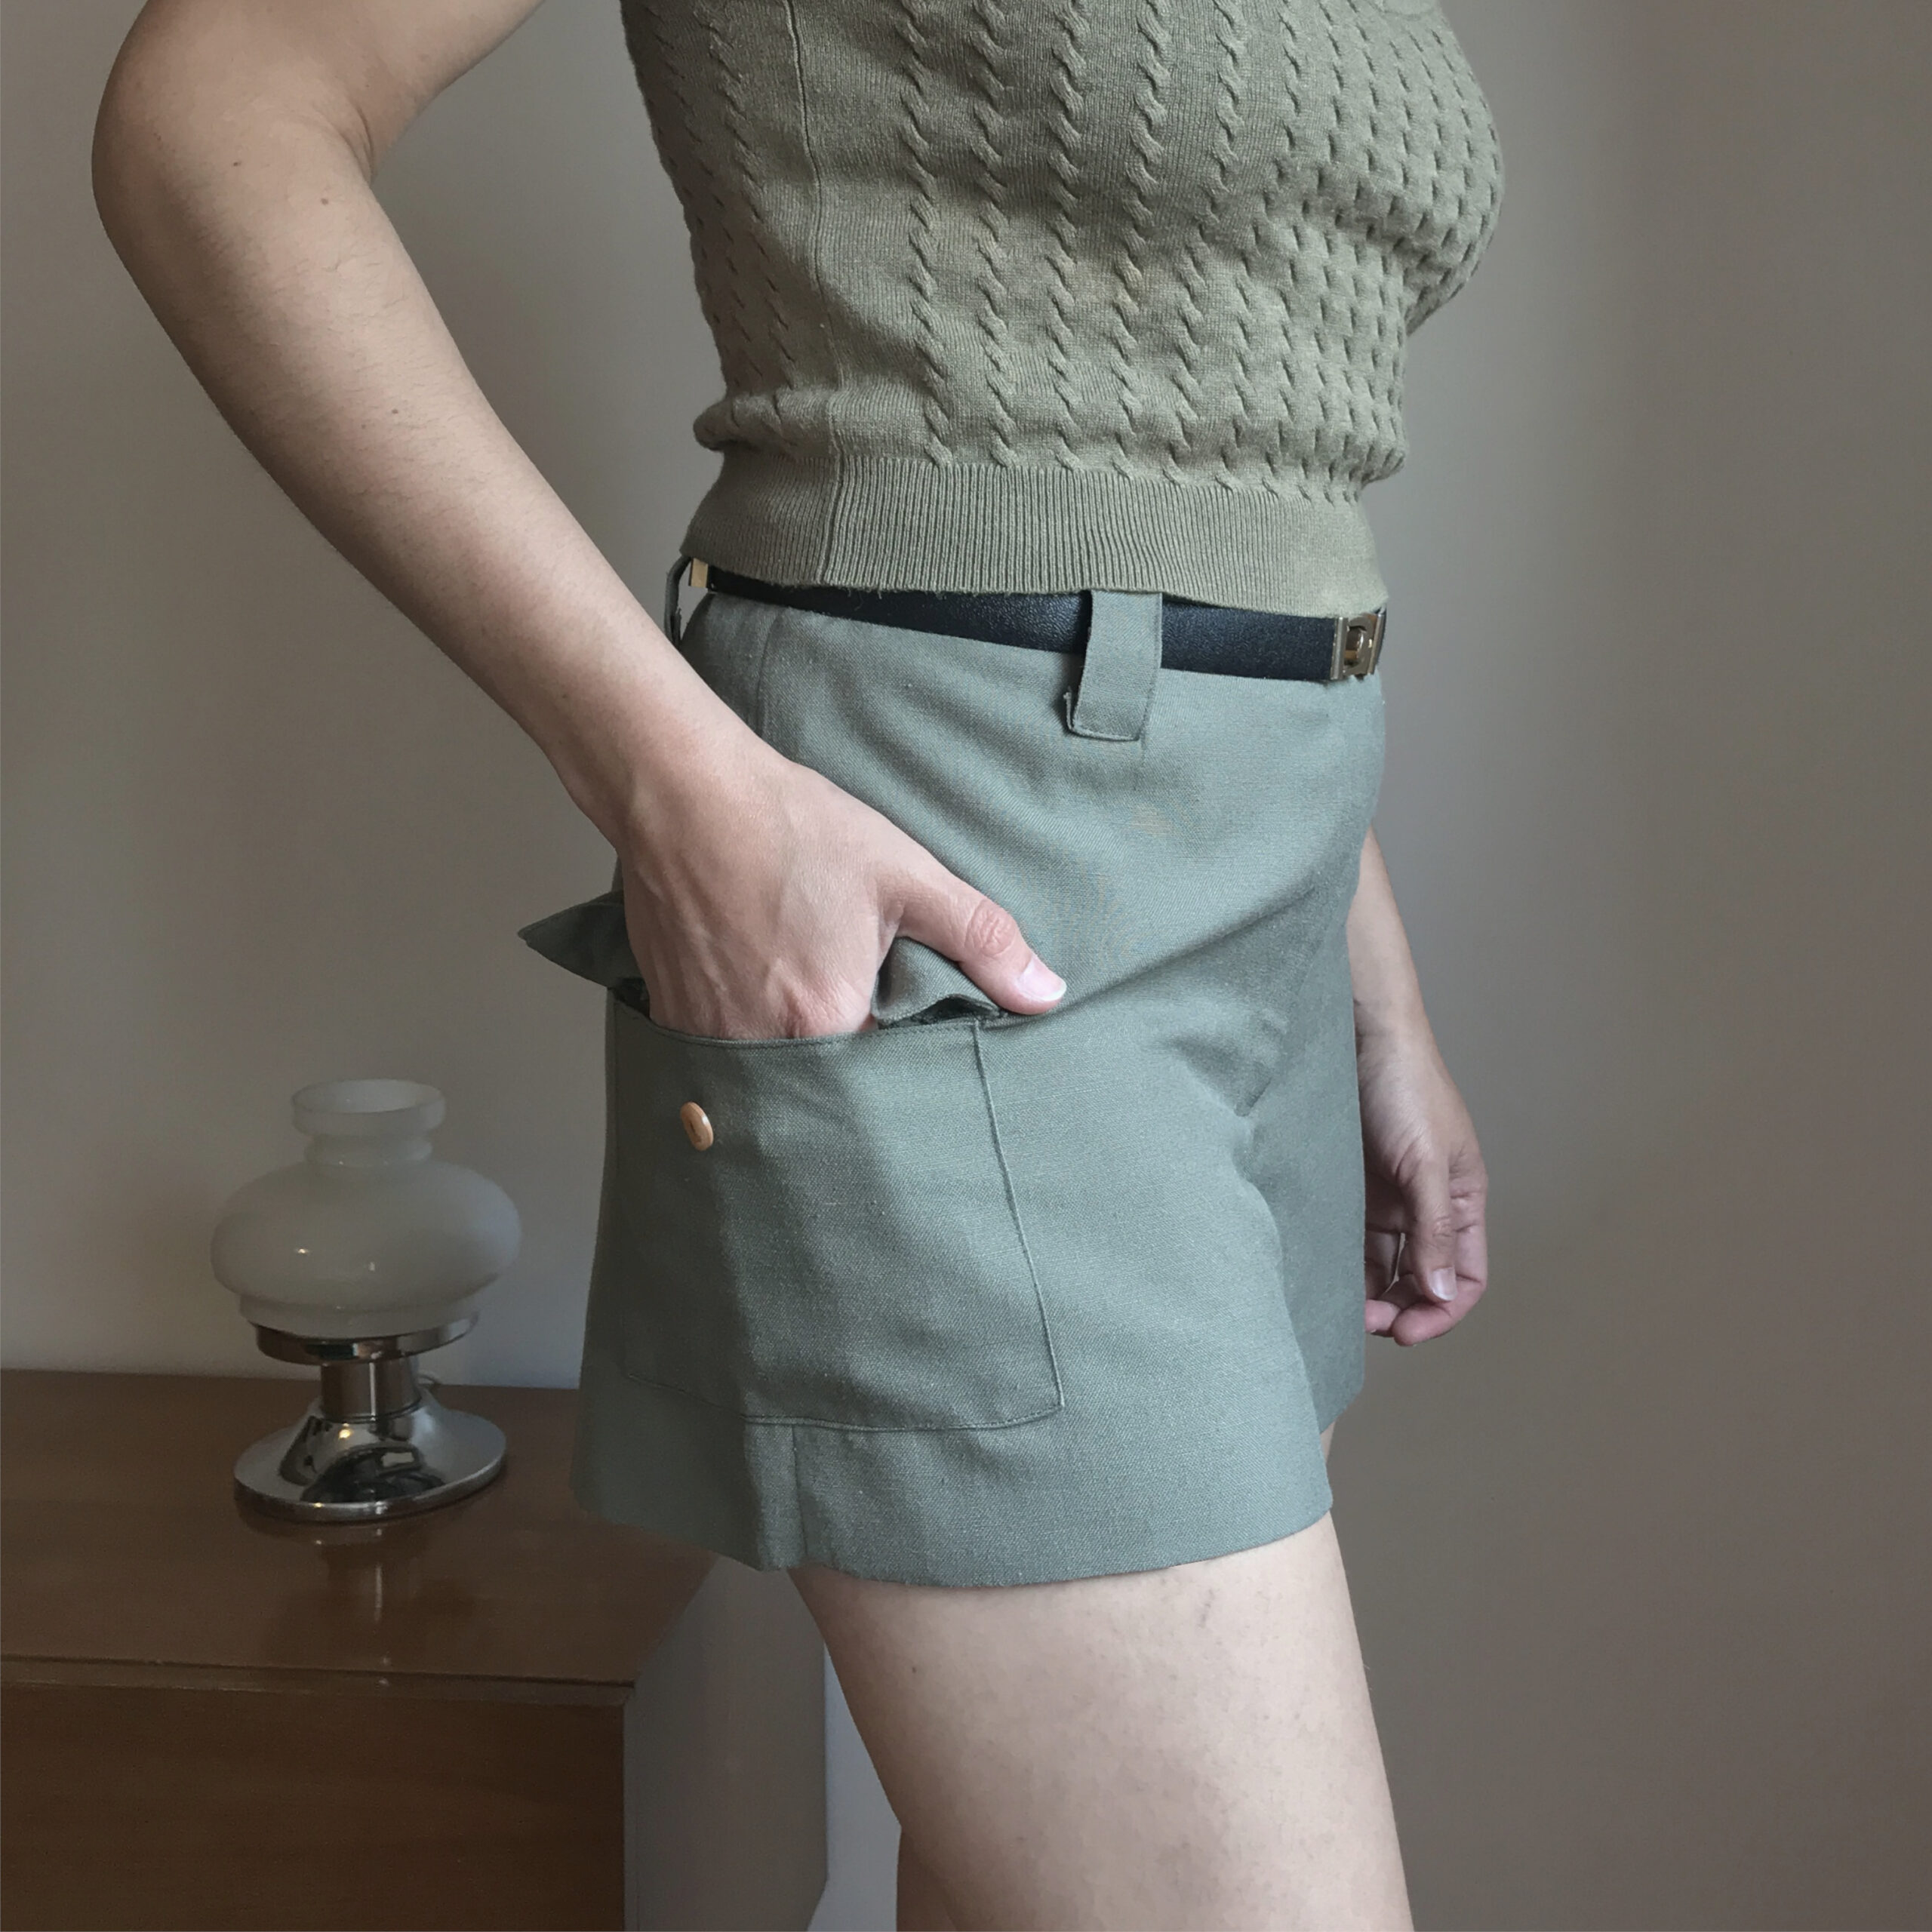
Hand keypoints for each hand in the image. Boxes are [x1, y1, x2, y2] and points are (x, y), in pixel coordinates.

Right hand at [615, 720, 1065, 1039]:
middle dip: (849, 1069)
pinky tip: (757, 982)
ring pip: (771, 1075)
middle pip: (825, 1089)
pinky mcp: (673, 1017)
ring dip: (795, 1052)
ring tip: (802, 992)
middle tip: (852, 1005)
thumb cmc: (791, 828)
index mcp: (828, 1019)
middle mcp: (762, 1044)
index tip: (909, 1033)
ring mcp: (709, 1035)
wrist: (682, 792)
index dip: (903, 1067)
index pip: (885, 1084)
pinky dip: (747, 1033)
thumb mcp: (905, 875)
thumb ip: (981, 940)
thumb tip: (1045, 995)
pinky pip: (722, 1055)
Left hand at [1357, 1017, 1488, 1344]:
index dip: (1443, 1311)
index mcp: (1461, 1201)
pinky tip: (1321, 1276)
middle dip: (1399, 1308)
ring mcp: (1387, 1197)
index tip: (1406, 1333)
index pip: (1466, 1276)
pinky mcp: (1350, 1187)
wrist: (1357, 1035)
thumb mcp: (1425, 1162)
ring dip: (1367, 1293)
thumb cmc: (1404, 1087)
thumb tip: (1441, 1293)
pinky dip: (1340, 1264)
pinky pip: (1349, 1239)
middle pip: (1422, 1279)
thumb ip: (1434, 1229)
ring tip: (1339, 1307)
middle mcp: (1426, 1205)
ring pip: (1381, 1265)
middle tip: (1363, 1323)